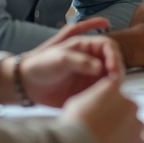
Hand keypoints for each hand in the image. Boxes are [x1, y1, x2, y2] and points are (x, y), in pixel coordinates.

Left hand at [0, 17, 123, 105]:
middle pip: (113, 60)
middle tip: (115, 81)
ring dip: (114, 81)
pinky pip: (102, 90)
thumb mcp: (59, 59)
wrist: (26, 85)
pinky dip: (107, 92)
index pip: (108, 46)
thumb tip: (101, 68)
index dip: (114, 55)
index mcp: (85, 46)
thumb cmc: (41, 65)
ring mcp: (90, 74)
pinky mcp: (87, 89)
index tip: (113, 68)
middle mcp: (91, 59)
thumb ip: (80, 61)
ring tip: (111, 90)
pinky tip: (106, 96)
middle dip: (117, 69)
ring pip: (110, 76)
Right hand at [60, 76, 143, 142]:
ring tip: (108, 140)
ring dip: (125, 130)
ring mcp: (136, 123)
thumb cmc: (74, 124)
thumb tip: (99, 100)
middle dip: (119, 115)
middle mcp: (129, 103)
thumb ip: (95, 97)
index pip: (116, 87)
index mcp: (114, 89)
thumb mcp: (79, 101)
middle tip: (104, 126)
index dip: (110, 98)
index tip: (104, 107)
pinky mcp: (138, 142)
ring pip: (134, 125)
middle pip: (128, 107)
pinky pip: (136, 142)